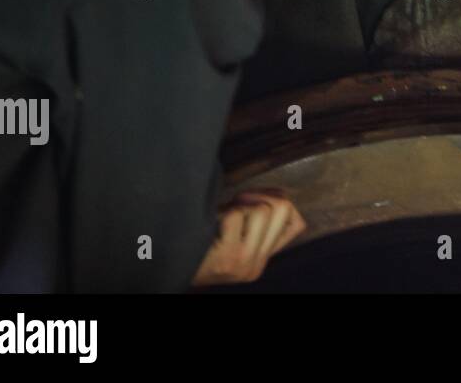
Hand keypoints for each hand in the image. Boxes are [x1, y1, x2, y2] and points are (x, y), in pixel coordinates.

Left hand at [191, 190, 306, 285]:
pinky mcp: (229, 256)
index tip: (259, 196)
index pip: (296, 224)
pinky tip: (211, 223)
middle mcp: (257, 265)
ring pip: (263, 211)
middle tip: (238, 201)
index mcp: (261, 261)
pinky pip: (236, 216)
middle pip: (284, 209)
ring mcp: (244, 262)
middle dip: (260, 195)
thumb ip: (254, 225)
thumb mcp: (233, 240)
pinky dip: (223, 212)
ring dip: (241, 204)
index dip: (281, 200)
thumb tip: (279, 192)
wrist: (164, 266)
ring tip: (223, 214)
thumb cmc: (195, 245)